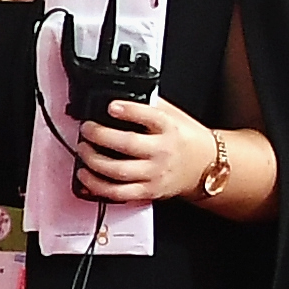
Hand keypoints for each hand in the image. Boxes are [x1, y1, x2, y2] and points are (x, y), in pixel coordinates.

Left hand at [74, 93, 219, 206]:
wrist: (206, 167)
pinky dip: (97, 186)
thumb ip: (150, 106)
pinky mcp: (148, 191)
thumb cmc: (185, 140)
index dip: (129, 111)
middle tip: (87, 129)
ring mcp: (155, 173)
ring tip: (83, 151)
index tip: (112, 106)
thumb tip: (122, 95)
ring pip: (119, 172)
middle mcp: (163, 152)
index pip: (151, 116)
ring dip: (93, 161)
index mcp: (170, 128)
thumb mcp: (173, 115)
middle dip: (100, 136)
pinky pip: (118, 193)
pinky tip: (86, 177)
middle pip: (128, 144)